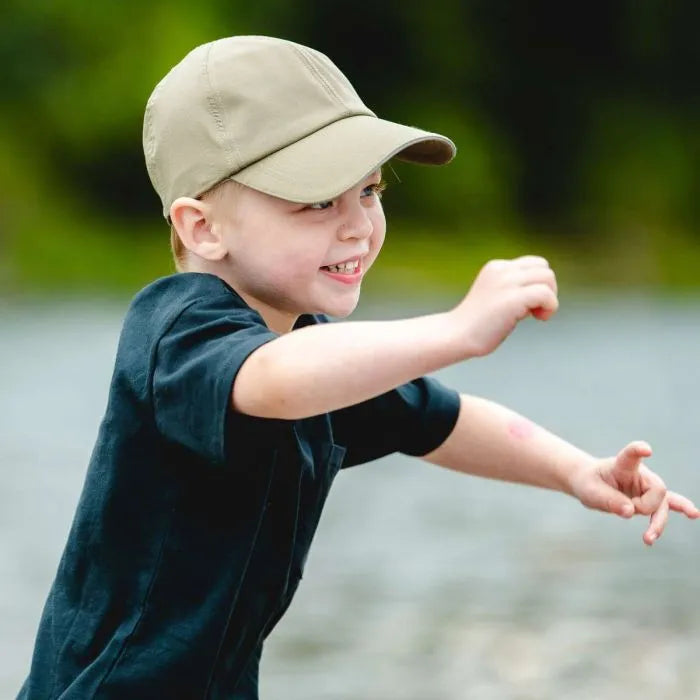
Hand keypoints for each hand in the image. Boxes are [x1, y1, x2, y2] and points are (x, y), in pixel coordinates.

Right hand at [454, 256, 558, 357]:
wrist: (457, 335)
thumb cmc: (476, 325)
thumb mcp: (495, 297)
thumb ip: (513, 289)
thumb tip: (543, 294)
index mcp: (496, 267)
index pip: (534, 264)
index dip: (538, 284)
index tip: (528, 305)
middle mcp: (502, 270)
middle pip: (544, 268)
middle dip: (547, 290)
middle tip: (534, 311)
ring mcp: (506, 283)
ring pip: (548, 278)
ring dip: (550, 298)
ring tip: (536, 315)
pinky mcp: (512, 298)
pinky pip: (546, 294)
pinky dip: (550, 307)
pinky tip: (538, 319)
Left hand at [570, 441, 699, 544]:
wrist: (589, 484)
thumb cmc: (588, 483)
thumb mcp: (590, 492)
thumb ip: (609, 501)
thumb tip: (630, 512)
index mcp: (621, 465)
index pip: (631, 455)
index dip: (638, 451)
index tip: (646, 450)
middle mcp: (639, 474)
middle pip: (657, 489)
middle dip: (646, 507)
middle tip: (626, 511)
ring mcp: (646, 486)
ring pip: (663, 502)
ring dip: (658, 521)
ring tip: (648, 538)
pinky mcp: (649, 498)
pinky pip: (666, 505)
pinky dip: (679, 509)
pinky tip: (694, 514)